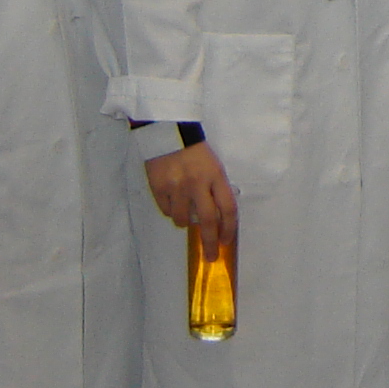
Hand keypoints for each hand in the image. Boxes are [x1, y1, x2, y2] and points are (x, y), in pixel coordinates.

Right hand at [143, 140, 237, 256]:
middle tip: (210, 256)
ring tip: (186, 214)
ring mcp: (177, 186)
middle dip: (210, 243)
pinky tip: (173, 201)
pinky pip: (167, 211)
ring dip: (186, 222)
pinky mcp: (159, 187)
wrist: (169, 131)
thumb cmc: (195, 150)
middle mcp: (198, 183)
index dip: (229, 228)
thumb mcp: (213, 165)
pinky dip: (171, 211)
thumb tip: (217, 219)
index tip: (226, 241)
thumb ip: (216, 188)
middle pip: (208, 221)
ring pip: (183, 220)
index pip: (228, 208)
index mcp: (216, 175)